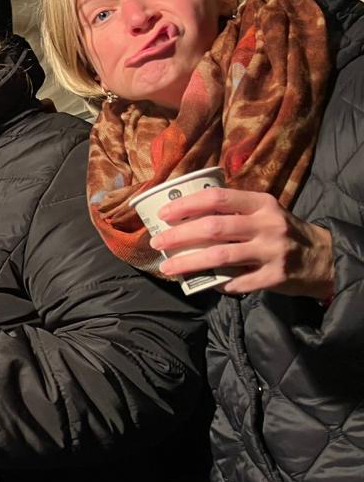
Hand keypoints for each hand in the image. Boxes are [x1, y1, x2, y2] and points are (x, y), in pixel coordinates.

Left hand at [152, 186, 334, 298]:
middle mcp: (267, 225)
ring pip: (220, 256)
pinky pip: (238, 282)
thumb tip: (184, 216)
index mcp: (261, 203)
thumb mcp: (264, 212)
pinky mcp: (275, 277)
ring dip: (188, 262)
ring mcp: (272, 252)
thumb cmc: (281, 231)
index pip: (217, 197)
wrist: (323, 257)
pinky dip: (218, 283)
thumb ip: (233, 210)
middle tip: (157, 242)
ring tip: (167, 267)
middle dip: (179, 235)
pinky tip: (204, 284)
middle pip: (214, 227)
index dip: (186, 205)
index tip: (163, 214)